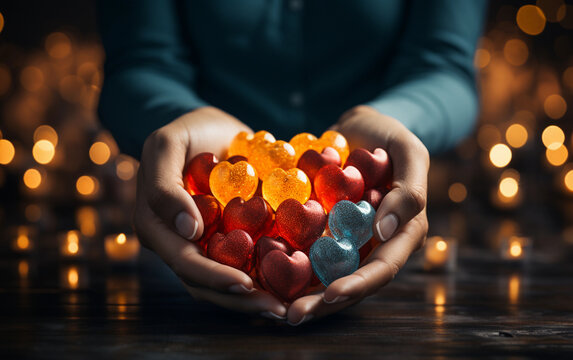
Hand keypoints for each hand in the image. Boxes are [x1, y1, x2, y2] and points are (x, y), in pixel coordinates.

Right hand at [134, 106, 287, 318]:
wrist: (209, 128)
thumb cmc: (186, 131)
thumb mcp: (167, 145)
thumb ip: (164, 187)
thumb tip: (187, 231)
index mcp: (156, 226)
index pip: (185, 261)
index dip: (214, 277)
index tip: (247, 285)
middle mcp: (177, 242)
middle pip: (206, 283)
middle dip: (241, 300)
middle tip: (278, 311)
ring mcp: (202, 244)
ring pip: (224, 281)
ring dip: (254, 299)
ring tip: (286, 309)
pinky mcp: (226, 238)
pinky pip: (242, 263)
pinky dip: (263, 277)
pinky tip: (290, 286)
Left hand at [286, 105, 428, 324]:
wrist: (360, 128)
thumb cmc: (389, 136)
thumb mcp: (408, 151)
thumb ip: (410, 189)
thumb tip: (386, 230)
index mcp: (403, 232)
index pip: (383, 268)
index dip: (359, 284)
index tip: (331, 295)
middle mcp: (375, 244)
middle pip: (353, 281)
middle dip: (324, 302)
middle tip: (293, 315)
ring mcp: (349, 240)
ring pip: (329, 275)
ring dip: (305, 294)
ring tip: (277, 309)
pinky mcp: (326, 230)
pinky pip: (310, 253)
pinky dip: (291, 267)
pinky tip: (266, 277)